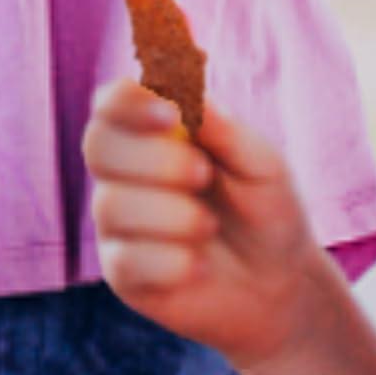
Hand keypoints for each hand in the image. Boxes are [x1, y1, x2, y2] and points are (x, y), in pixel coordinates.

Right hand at [85, 80, 333, 368]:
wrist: (276, 280)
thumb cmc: (266, 206)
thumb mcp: (260, 163)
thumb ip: (224, 129)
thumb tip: (186, 93)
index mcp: (154, 130)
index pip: (114, 101)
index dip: (130, 101)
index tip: (171, 114)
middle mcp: (125, 170)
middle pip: (99, 145)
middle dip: (153, 159)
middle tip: (202, 174)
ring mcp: (118, 222)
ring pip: (110, 204)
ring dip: (170, 214)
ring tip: (208, 226)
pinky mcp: (121, 273)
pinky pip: (125, 260)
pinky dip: (169, 261)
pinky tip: (197, 265)